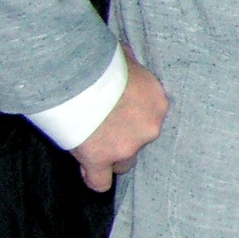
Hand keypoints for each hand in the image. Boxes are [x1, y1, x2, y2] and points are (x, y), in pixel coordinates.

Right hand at [70, 53, 167, 191]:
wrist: (80, 77)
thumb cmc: (100, 63)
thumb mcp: (125, 59)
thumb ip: (130, 65)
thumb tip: (126, 56)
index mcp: (158, 102)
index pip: (150, 118)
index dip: (133, 118)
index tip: (118, 113)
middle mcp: (150, 127)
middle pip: (140, 141)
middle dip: (124, 137)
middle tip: (103, 128)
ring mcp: (127, 146)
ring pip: (124, 163)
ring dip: (110, 157)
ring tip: (92, 146)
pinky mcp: (100, 159)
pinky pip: (100, 181)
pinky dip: (95, 179)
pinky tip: (89, 172)